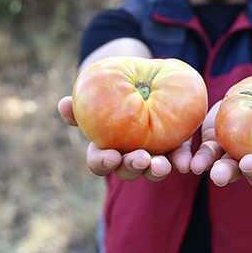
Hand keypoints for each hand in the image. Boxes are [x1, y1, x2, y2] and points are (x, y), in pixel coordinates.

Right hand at [58, 96, 192, 181]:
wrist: (144, 82)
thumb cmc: (112, 94)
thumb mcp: (96, 96)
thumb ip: (81, 104)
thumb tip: (63, 104)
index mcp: (107, 148)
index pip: (100, 162)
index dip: (104, 162)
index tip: (111, 156)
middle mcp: (129, 157)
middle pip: (129, 170)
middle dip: (134, 166)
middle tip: (142, 159)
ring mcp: (153, 155)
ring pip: (154, 169)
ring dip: (157, 170)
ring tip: (163, 165)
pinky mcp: (175, 148)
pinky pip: (179, 158)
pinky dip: (183, 161)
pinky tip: (187, 163)